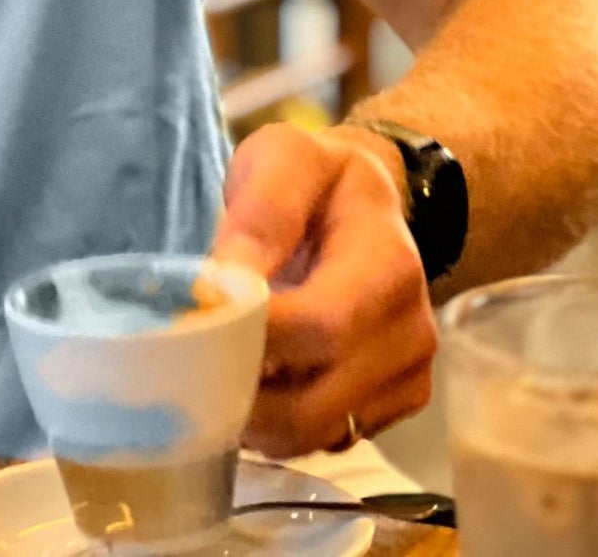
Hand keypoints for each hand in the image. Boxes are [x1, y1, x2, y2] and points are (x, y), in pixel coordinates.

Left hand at [209, 121, 437, 458]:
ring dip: (256, 418)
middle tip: (187, 366)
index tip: (192, 327)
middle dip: (242, 391)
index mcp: (388, 263)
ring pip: (318, 433)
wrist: (368, 202)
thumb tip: (224, 287)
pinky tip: (254, 384)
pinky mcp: (396, 403)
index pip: (320, 327)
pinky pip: (330, 439)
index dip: (252, 338)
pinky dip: (282, 427)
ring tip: (214, 371)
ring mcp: (407, 375)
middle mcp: (410, 330)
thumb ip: (261, 215)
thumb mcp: (286, 158)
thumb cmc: (317, 177)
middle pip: (317, 401)